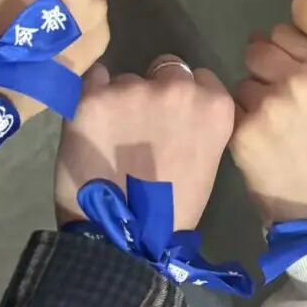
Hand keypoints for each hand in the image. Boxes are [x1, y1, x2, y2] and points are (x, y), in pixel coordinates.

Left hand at [54, 56, 234, 228]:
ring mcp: (133, 89)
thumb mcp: (205, 161)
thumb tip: (174, 112)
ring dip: (121, 99)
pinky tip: (91, 124)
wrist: (122, 239)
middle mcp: (177, 87)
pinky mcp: (93, 97)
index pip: (200, 78)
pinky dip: (92, 97)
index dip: (184, 97)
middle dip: (156, 90)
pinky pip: (93, 80)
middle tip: (141, 127)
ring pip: (127, 79)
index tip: (173, 119)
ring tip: (111, 138)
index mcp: (214, 106)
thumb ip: (195, 124)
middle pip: (166, 68)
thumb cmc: (170, 211)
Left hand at [232, 25, 306, 224]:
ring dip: (249, 101)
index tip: (285, 74)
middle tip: (272, 100)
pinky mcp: (243, 131)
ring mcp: (269, 106)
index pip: (282, 33)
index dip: (279, 52)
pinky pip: (230, 112)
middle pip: (255, 52)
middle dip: (259, 71)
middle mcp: (298, 80)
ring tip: (270, 128)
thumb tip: (263, 38)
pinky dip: (239, 125)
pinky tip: (258, 143)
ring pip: (241, 84)